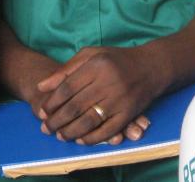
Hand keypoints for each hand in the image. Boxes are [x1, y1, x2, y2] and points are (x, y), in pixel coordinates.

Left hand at [35, 46, 164, 145]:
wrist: (151, 67)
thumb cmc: (117, 60)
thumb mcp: (91, 55)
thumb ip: (66, 69)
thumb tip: (42, 86)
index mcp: (96, 66)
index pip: (67, 87)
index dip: (52, 102)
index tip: (42, 112)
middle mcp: (107, 83)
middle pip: (75, 106)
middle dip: (57, 120)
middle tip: (46, 129)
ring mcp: (119, 99)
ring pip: (89, 121)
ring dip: (71, 132)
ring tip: (60, 136)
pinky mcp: (129, 113)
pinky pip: (107, 130)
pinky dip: (92, 138)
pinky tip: (81, 140)